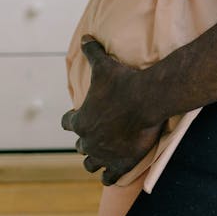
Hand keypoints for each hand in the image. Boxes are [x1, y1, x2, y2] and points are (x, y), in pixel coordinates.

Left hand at [61, 36, 163, 184]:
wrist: (148, 99)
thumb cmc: (123, 81)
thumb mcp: (104, 65)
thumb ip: (92, 52)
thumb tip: (85, 37)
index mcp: (81, 120)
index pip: (68, 122)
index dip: (72, 119)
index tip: (76, 116)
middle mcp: (88, 141)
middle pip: (80, 145)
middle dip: (86, 138)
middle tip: (96, 132)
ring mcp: (103, 155)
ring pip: (90, 163)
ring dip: (94, 158)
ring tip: (101, 153)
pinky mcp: (119, 165)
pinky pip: (108, 178)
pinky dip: (108, 176)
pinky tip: (111, 173)